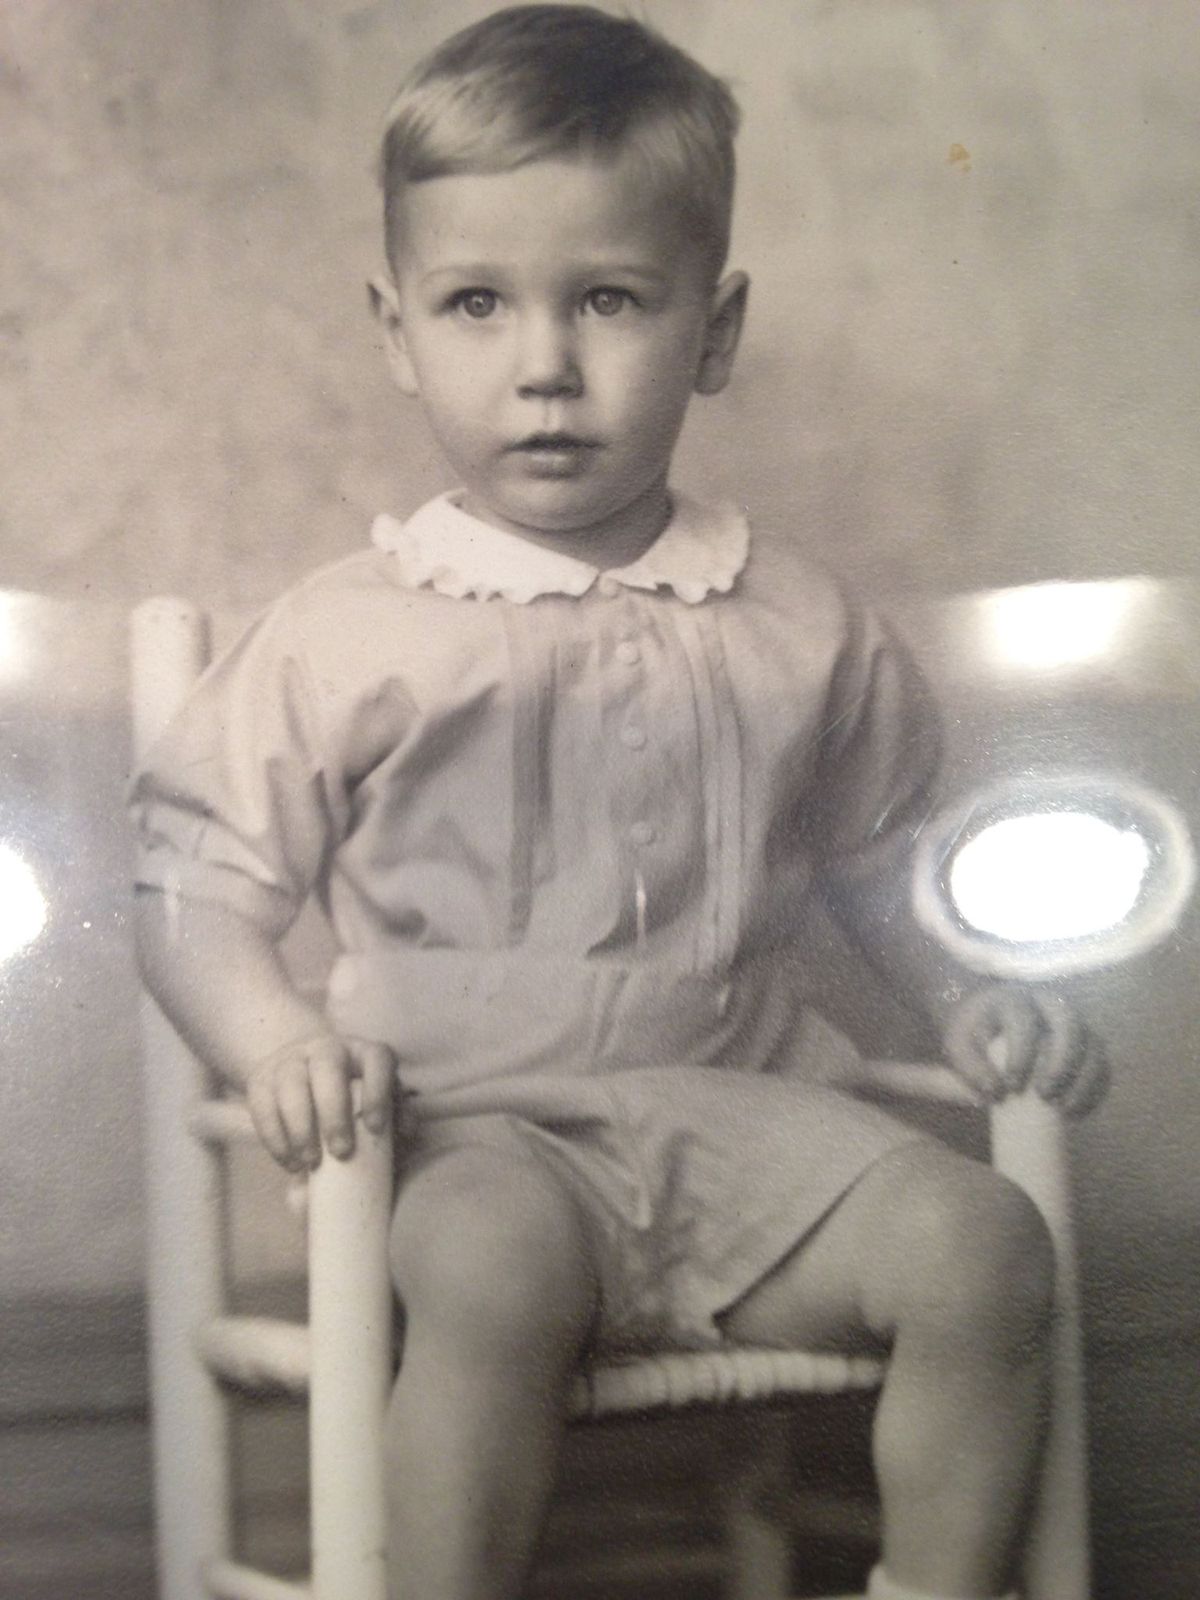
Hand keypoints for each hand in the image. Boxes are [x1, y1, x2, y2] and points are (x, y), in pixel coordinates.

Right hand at [243, 1030, 404, 1170]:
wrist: (302, 1073)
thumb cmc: (352, 1098)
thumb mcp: (375, 1103)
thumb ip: (393, 1122)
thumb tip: (404, 1138)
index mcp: (363, 1052)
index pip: (377, 1059)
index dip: (378, 1091)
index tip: (376, 1127)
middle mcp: (327, 1048)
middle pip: (327, 1070)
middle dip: (334, 1114)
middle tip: (341, 1152)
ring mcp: (290, 1060)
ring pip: (291, 1086)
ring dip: (301, 1128)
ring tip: (310, 1162)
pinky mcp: (261, 1079)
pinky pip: (263, 1107)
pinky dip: (276, 1138)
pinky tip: (289, 1162)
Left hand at [943, 984, 1108, 1117]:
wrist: (989, 1026)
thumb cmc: (972, 1036)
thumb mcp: (959, 1047)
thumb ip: (968, 1067)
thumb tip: (996, 1092)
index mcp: (1014, 999)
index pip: (1023, 1020)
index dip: (1021, 1054)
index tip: (1010, 1087)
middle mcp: (1049, 1004)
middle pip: (1069, 1024)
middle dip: (1061, 1062)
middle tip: (1044, 1095)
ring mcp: (1074, 1022)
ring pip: (1094, 1045)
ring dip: (1085, 1079)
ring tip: (1064, 1110)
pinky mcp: (1089, 1043)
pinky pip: (1103, 1065)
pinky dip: (1096, 1090)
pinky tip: (1078, 1114)